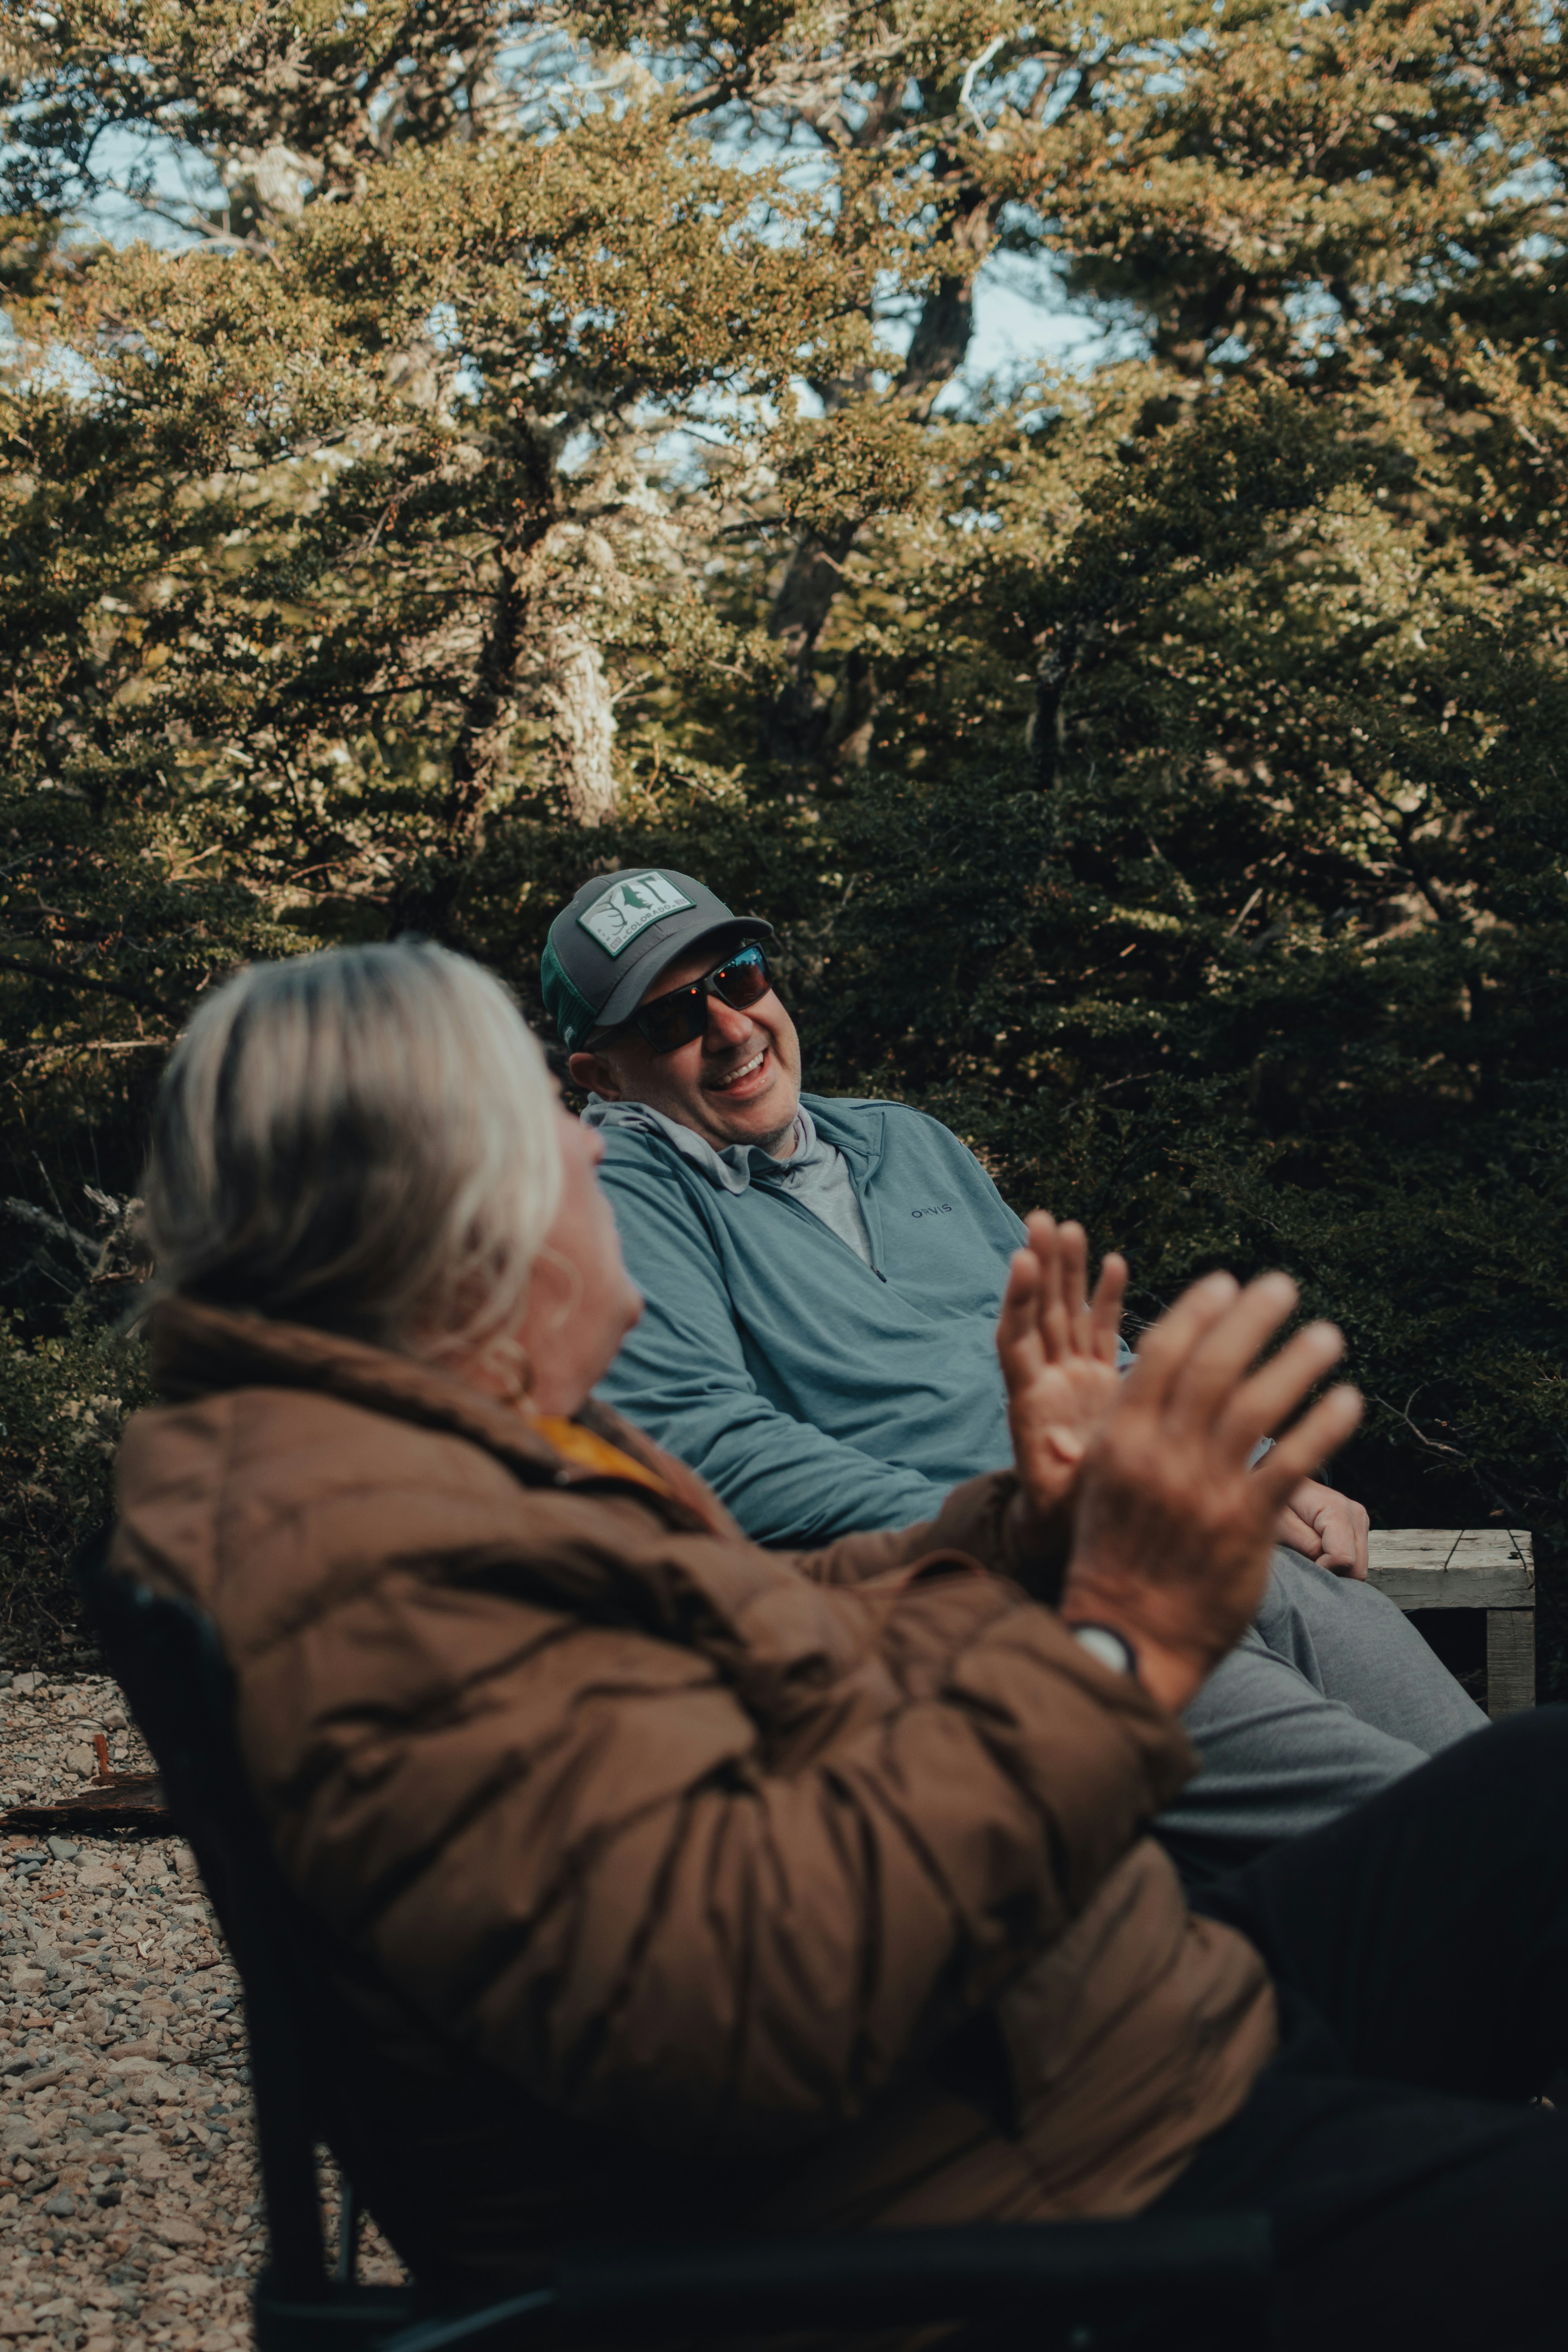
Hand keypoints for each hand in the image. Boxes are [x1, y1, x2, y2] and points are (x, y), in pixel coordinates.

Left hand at [997, 1213, 1126, 1528]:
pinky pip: (1100, 1332)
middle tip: (1039, 1219)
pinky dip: (1105, 1298)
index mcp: (1030, 1404)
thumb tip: (1054, 1440)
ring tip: (1066, 1225)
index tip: (1019, 1260)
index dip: (1017, 1301)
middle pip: (1038, 1315)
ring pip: (1066, 1314)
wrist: (1072, 1525)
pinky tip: (1113, 1262)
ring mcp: (1072, 1377)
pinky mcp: (1099, 1382)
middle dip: (1039, 1267)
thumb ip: (1061, 1467)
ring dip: (1065, 1271)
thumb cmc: (1063, 1515)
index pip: (1017, 1341)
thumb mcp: (1061, 1497)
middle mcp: (1047, 1381)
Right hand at [1062, 1270, 1361, 1716]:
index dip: (1195, 1313)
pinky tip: (1347, 1400)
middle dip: (1249, 1320)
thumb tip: (1158, 1381)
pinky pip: (1291, 1466)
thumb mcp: (1103, 1485)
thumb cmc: (1116, 1558)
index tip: (1224, 1282)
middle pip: (1212, 1369)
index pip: (1159, 1356)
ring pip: (1256, 1408)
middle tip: (1281, 1286)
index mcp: (1120, 1441)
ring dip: (1295, 1363)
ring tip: (1327, 1334)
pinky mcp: (1243, 1526)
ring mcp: (1202, 1491)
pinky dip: (1321, 1427)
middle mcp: (1160, 1457)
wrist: (1127, 1637)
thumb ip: (1131, 1433)